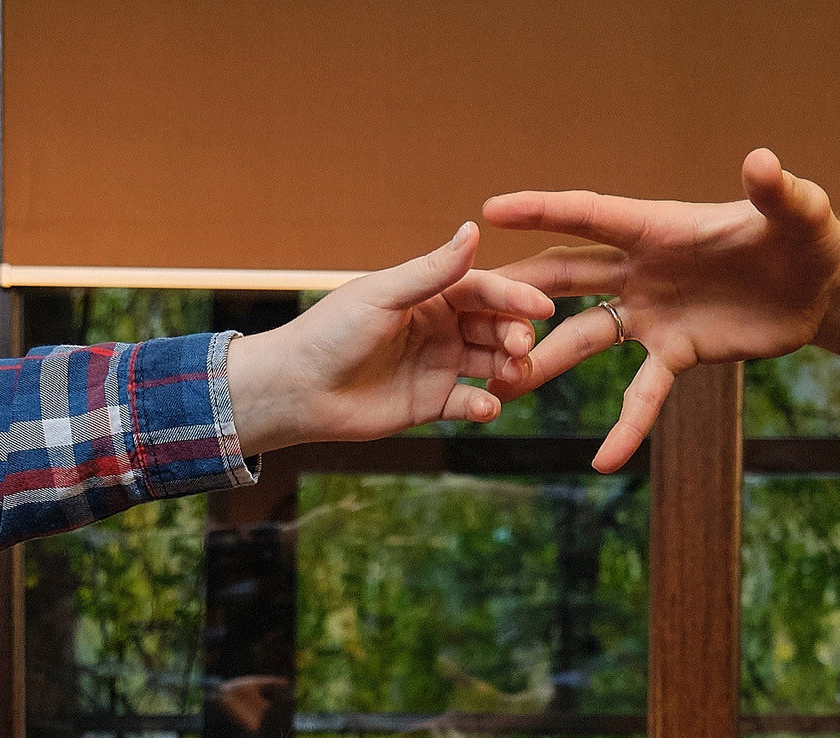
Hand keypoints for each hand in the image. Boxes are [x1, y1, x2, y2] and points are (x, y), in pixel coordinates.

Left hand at [224, 222, 552, 454]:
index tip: (543, 306)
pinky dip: (482, 405)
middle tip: (521, 345)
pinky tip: (486, 407)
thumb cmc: (331, 333)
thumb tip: (473, 228)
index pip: (483, 289)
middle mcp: (439, 328)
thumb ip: (432, 270)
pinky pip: (468, 403)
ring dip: (507, 368)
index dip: (514, 296)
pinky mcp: (431, 403)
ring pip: (489, 364)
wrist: (297, 390)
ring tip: (513, 374)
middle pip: (493, 326)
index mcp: (429, 294)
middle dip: (514, 334)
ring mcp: (437, 366)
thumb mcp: (384, 295)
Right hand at [482, 148, 839, 471]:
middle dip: (518, 292)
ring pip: (584, 338)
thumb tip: (762, 162)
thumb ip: (777, 191)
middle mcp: (643, 270)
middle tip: (464, 306)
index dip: (542, 210)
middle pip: (567, 278)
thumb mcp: (799, 212)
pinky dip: (624, 427)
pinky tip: (603, 462)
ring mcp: (652, 315)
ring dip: (545, 361)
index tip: (490, 210)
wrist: (820, 287)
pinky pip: (641, 396)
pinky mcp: (675, 354)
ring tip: (502, 390)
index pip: (590, 216)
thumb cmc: (807, 235)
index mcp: (658, 227)